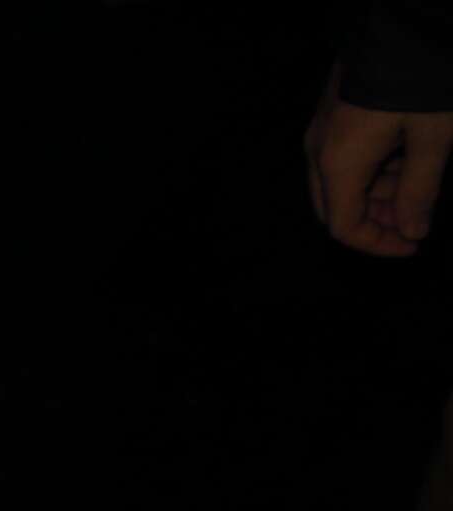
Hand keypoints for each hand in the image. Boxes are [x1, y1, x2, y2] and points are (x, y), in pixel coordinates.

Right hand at [304, 62, 452, 256]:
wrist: (402, 20)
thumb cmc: (420, 77)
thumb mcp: (434, 137)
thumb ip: (421, 191)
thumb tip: (412, 230)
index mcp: (339, 163)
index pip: (344, 227)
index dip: (378, 244)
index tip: (414, 243)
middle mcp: (319, 151)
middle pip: (333, 209)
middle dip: (374, 220)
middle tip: (415, 217)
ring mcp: (320, 130)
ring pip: (337, 183)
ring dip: (374, 193)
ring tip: (417, 180)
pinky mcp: (331, 113)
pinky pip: (340, 157)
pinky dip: (369, 169)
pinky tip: (402, 155)